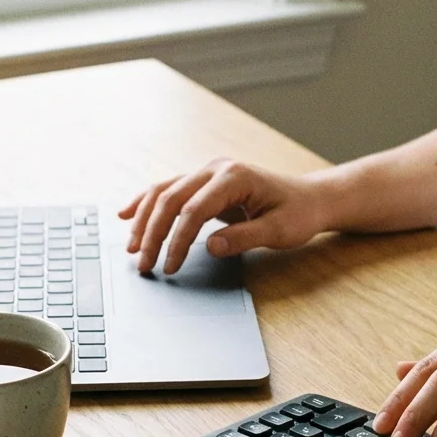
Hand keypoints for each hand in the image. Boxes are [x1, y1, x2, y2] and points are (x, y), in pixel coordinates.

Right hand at [118, 159, 329, 273]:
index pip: (193, 210)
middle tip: (143, 264)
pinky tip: (126, 214)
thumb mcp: (279, 231)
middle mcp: (215, 169)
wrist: (309, 199)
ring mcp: (207, 173)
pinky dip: (146, 203)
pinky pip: (168, 190)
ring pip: (163, 192)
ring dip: (143, 219)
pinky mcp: (204, 183)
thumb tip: (210, 247)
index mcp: (234, 177)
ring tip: (132, 247)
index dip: (177, 240)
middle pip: (170, 199)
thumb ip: (244, 237)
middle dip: (152, 233)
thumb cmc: (298, 214)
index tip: (170, 267)